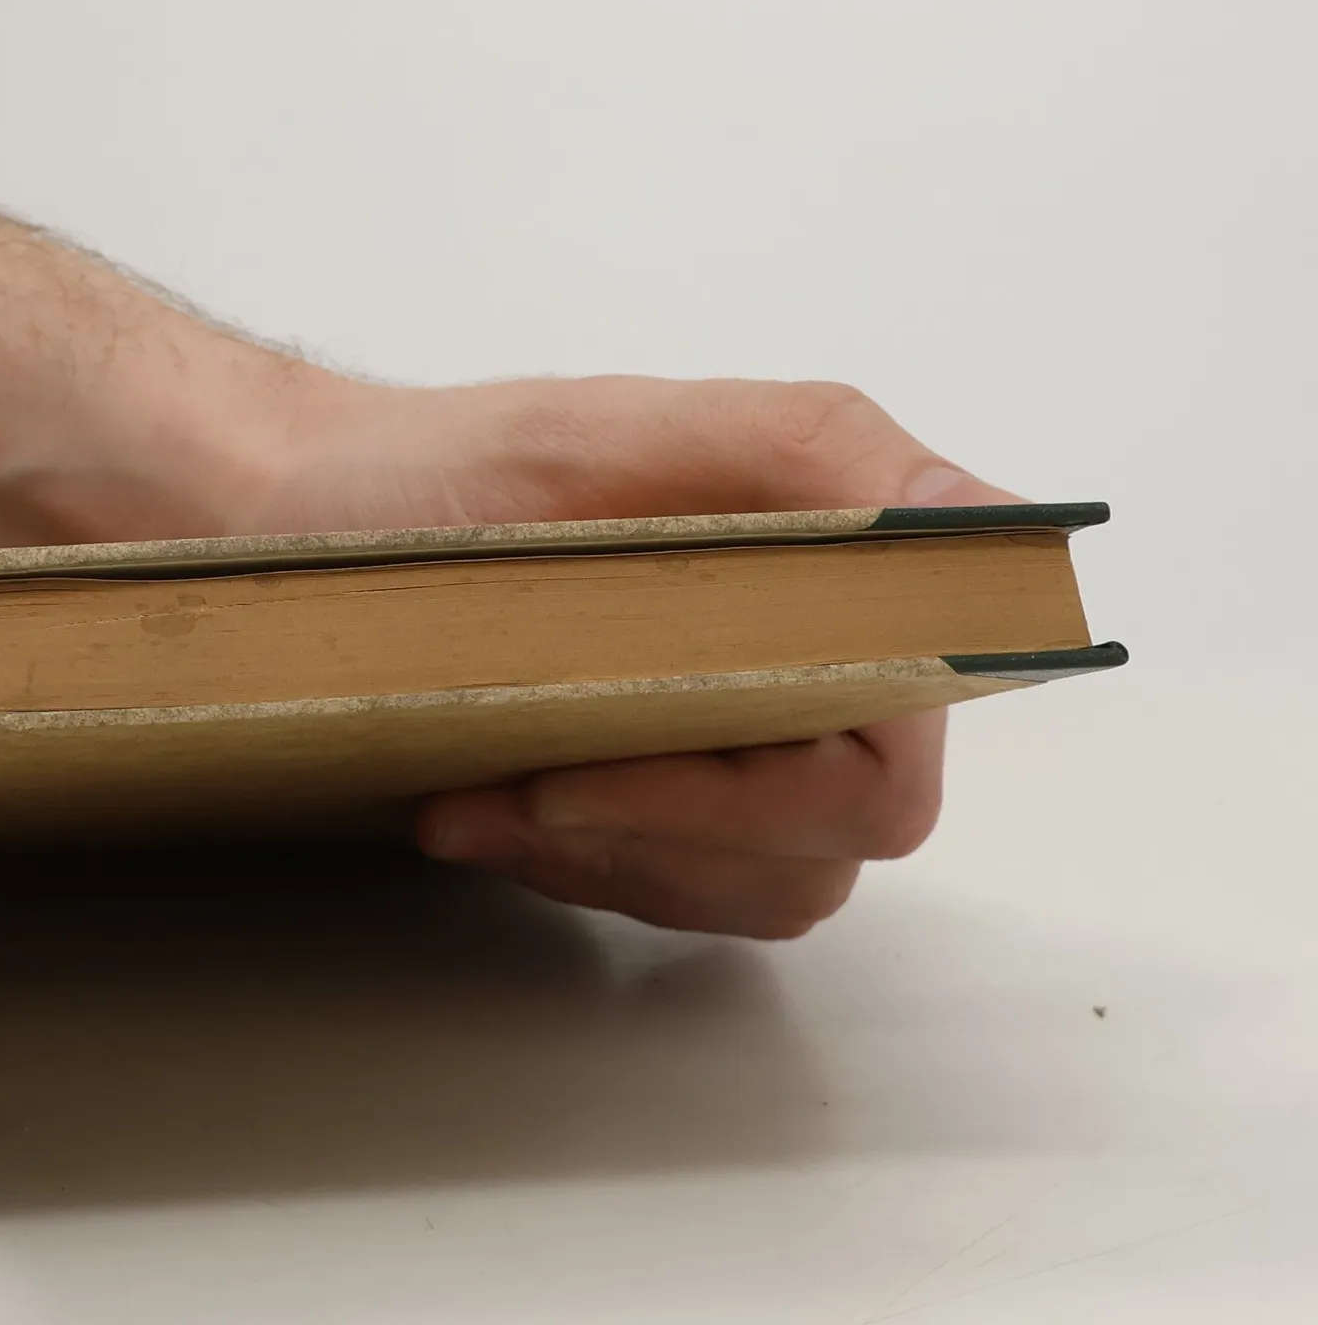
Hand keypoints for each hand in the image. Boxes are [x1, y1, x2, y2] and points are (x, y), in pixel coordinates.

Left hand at [257, 374, 1013, 937]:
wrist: (323, 519)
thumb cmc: (454, 473)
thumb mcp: (618, 435)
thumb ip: (819, 460)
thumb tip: (1000, 525)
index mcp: (841, 590)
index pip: (885, 765)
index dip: (758, 798)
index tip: (605, 763)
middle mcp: (820, 679)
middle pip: (822, 846)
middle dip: (660, 832)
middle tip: (524, 787)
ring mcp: (746, 749)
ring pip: (752, 887)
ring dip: (611, 858)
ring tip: (481, 797)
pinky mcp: (666, 800)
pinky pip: (673, 888)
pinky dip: (574, 862)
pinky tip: (479, 811)